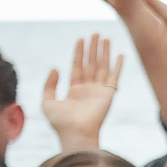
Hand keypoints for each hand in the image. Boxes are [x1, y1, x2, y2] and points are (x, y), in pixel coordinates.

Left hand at [41, 35, 122, 150]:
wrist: (75, 132)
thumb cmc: (60, 121)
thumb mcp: (47, 101)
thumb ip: (49, 84)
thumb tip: (55, 68)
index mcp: (74, 90)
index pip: (77, 67)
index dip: (79, 53)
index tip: (81, 39)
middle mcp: (88, 89)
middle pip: (91, 64)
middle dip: (93, 48)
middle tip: (96, 33)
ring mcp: (99, 91)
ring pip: (102, 66)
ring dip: (104, 52)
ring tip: (105, 38)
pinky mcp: (109, 94)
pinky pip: (114, 76)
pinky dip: (118, 66)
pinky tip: (120, 55)